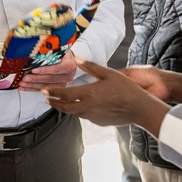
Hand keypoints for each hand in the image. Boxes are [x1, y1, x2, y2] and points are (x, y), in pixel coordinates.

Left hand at [19, 51, 76, 90]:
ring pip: (46, 86)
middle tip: (25, 78)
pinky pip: (44, 89)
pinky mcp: (57, 88)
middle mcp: (68, 76)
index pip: (56, 69)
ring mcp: (63, 83)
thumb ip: (48, 51)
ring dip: (32, 85)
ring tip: (22, 84)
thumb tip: (34, 52)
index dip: (44, 70)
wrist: (68, 59)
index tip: (33, 70)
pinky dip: (33, 88)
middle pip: (50, 79)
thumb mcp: (57, 49)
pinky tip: (25, 88)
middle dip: (35, 79)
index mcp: (69, 65)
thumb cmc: (61, 53)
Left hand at [42, 57, 169, 135]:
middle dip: (55, 103)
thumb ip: (91, 67)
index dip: (53, 92)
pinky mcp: (99, 122)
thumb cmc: (126, 88)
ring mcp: (93, 116)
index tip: (43, 91)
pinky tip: (83, 107)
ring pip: (74, 113)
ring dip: (66, 108)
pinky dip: (80, 111)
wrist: (139, 108)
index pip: (65, 94)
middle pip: (65, 107)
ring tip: (61, 103)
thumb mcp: (109, 73)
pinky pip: (85, 116)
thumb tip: (76, 59)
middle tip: (47, 100)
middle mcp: (88, 107)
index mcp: (89, 93)